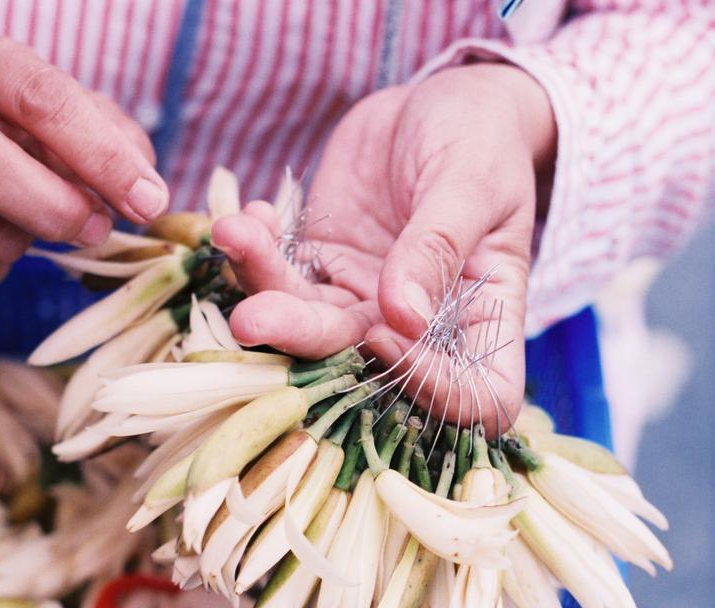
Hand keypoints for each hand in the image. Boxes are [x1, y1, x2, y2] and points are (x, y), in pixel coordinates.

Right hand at [0, 37, 167, 293]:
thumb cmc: (20, 131)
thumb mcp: (73, 115)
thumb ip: (117, 145)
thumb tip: (146, 197)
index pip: (43, 100)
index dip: (100, 157)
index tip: (145, 199)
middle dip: (56, 211)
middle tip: (96, 229)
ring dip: (24, 245)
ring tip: (21, 221)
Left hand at [213, 64, 556, 434]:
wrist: (436, 100)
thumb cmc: (480, 136)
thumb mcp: (471, 180)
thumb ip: (437, 245)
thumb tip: (404, 317)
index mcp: (482, 318)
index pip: (476, 395)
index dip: (433, 393)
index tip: (385, 337)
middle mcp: (418, 325)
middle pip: (359, 361)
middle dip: (299, 338)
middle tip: (249, 316)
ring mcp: (362, 298)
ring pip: (305, 321)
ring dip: (263, 287)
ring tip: (236, 234)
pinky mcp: (319, 266)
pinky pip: (278, 277)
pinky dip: (254, 252)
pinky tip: (250, 215)